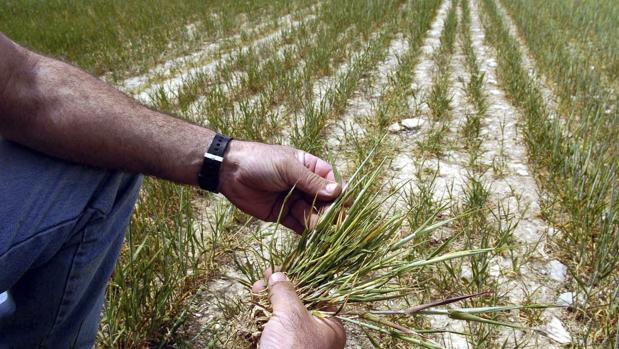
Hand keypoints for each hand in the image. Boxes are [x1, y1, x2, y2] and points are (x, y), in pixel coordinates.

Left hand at [219, 140, 341, 232]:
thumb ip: (311, 181)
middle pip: (325, 201)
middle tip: (332, 221)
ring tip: (320, 227)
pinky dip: (306, 233)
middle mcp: (305, 186)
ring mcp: (294, 201)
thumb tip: (337, 192)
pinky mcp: (283, 215)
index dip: (340, 192)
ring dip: (318, 222)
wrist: (229, 171)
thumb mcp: (288, 167)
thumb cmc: (261, 161)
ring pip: (313, 215)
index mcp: (310, 168)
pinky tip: (313, 237)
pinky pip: (298, 225)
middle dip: (330, 211)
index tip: (345, 203)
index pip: (332, 181)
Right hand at [252, 271, 345, 348]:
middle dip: (278, 289)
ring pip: (281, 316)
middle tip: (264, 278)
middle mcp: (315, 335)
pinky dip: (261, 318)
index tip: (282, 267)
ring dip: (267, 301)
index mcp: (330, 327)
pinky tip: (253, 308)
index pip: (317, 294)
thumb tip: (279, 276)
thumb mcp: (291, 316)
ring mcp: (296, 344)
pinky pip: (270, 330)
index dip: (299, 278)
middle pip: (297, 303)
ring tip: (255, 290)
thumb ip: (285, 292)